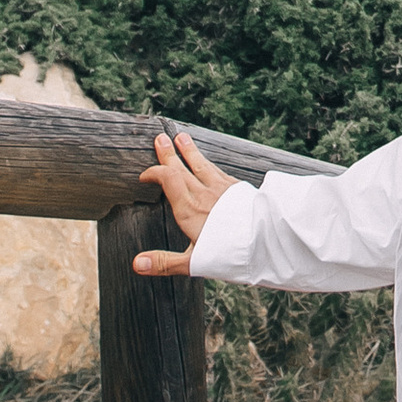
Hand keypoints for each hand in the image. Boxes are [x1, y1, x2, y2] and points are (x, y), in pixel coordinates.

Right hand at [128, 129, 233, 272]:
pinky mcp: (237, 189)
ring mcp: (221, 189)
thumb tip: (137, 264)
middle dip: (169, 154)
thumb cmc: (229, 255)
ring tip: (182, 137)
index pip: (167, 180)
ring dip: (189, 151)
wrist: (265, 241)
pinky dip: (208, 162)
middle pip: (182, 168)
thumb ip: (164, 262)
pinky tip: (208, 161)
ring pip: (201, 165)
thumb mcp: (193, 263)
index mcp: (189, 210)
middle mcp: (202, 195)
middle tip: (160, 138)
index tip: (145, 175)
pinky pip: (217, 170)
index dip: (154, 173)